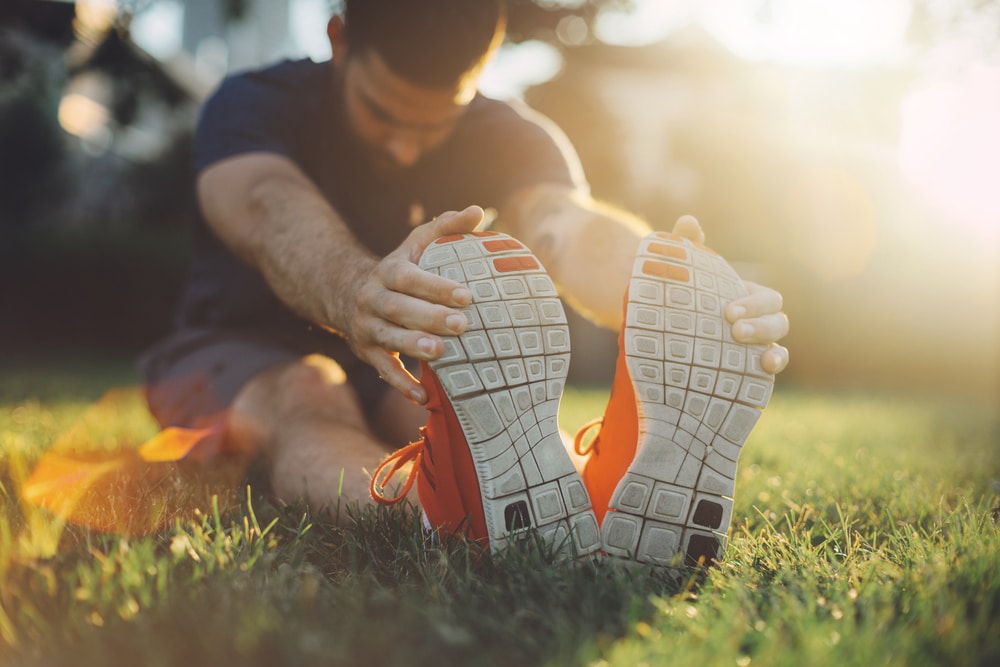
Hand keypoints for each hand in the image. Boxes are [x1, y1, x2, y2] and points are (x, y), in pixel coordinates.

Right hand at [345, 206, 483, 402]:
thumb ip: (446, 227)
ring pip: (389, 339)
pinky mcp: (366, 353)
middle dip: (430, 317)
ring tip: (441, 354)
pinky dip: (401, 385)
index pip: (411, 278)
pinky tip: (423, 397)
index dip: (437, 286)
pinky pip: (383, 370)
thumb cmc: (400, 269)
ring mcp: (366, 327)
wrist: (347, 294)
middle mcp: (372, 299)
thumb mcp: (416, 244)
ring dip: (414, 347)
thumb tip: (478, 211)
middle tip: (463, 324)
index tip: (468, 294)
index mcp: (388, 271)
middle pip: (400, 308)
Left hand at [671, 215, 789, 374]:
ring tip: (747, 347)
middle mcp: (758, 321)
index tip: (728, 312)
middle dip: (760, 324)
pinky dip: (773, 365)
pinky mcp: (749, 367)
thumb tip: (687, 221)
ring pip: (778, 342)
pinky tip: (764, 368)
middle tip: (733, 329)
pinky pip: (772, 366)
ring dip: (768, 343)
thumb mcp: (684, 274)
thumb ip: (688, 246)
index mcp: (748, 297)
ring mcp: (756, 346)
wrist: (668, 332)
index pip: (767, 298)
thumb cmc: (683, 298)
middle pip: (778, 319)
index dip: (753, 303)